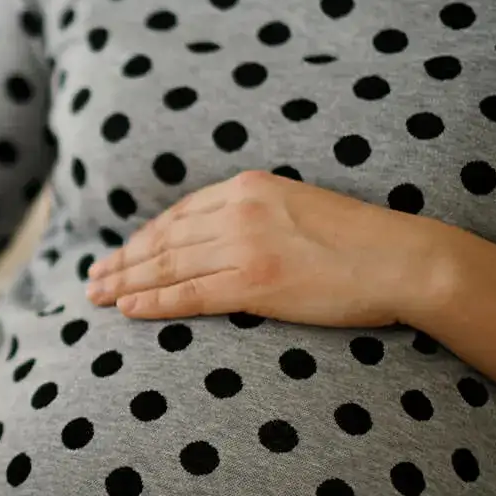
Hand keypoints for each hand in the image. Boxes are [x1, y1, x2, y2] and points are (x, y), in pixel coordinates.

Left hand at [85, 171, 450, 327]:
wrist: (403, 258)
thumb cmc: (362, 241)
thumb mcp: (301, 208)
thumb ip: (259, 215)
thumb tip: (227, 237)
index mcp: (251, 186)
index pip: (181, 213)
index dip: (145, 236)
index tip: (123, 251)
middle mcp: (240, 210)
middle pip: (165, 238)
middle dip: (123, 259)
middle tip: (92, 276)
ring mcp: (245, 247)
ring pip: (168, 266)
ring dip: (126, 281)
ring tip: (97, 295)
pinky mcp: (254, 284)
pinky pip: (189, 295)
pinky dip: (153, 302)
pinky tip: (128, 309)